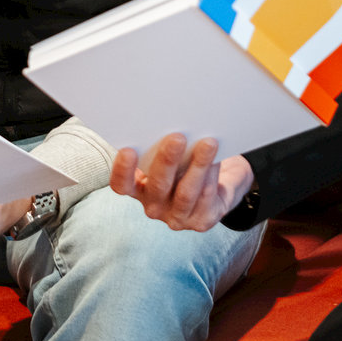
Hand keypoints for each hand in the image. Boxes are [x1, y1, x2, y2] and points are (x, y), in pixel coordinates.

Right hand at [109, 134, 253, 231]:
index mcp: (139, 189)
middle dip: (167, 160)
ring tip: (207, 143)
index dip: (122, 170)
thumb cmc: (187, 163)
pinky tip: (216, 158)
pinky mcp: (201, 221)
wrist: (219, 186)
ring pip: (186, 193)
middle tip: (177, 137)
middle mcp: (154, 207)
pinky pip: (206, 197)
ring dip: (197, 165)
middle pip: (157, 185)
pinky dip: (211, 174)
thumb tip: (168, 119)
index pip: (122, 185)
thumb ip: (163, 144)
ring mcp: (177, 217)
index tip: (128, 149)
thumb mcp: (172, 155)